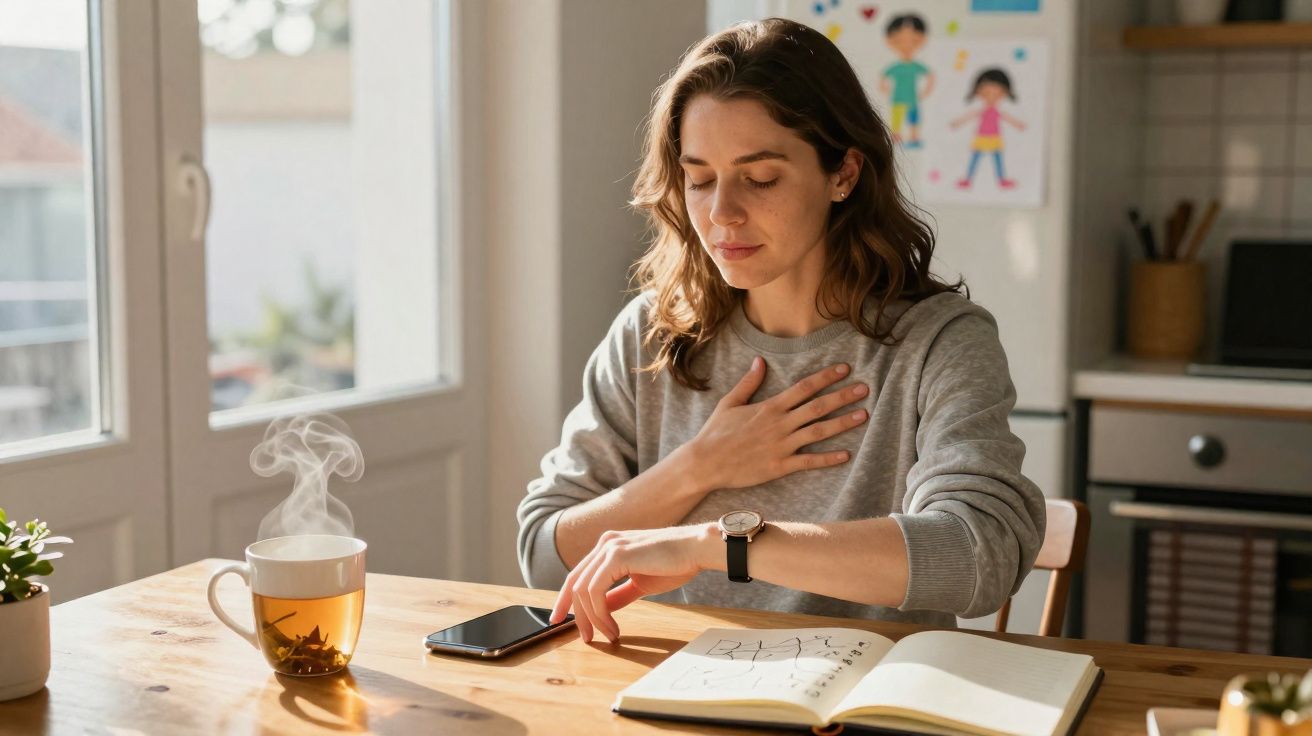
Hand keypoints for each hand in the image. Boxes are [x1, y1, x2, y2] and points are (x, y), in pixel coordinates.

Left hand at [549, 524, 713, 642]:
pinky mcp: (617, 555)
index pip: (578, 575)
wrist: (696, 550)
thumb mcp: (639, 583)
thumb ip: (618, 594)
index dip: (566, 599)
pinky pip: (596, 590)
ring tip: (610, 635)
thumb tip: (601, 610)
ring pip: (584, 590)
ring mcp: (609, 547)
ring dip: (593, 618)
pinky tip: (613, 627)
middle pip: (575, 583)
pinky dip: (600, 613)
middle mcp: (604, 543)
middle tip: (586, 638)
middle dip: (575, 614)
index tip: (559, 620)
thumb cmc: (674, 564)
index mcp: (608, 546)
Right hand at [690, 358, 868, 491]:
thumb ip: (749, 382)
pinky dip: (828, 459)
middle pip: (818, 407)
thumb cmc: (716, 432)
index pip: (804, 387)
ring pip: (818, 432)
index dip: (826, 377)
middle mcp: (780, 424)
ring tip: (863, 415)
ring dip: (843, 423)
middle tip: (865, 389)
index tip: (845, 369)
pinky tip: (846, 455)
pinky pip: (809, 461)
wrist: (706, 462)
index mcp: (770, 407)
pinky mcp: (780, 466)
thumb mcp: (730, 402)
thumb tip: (760, 361)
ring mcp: (782, 446)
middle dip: (843, 396)